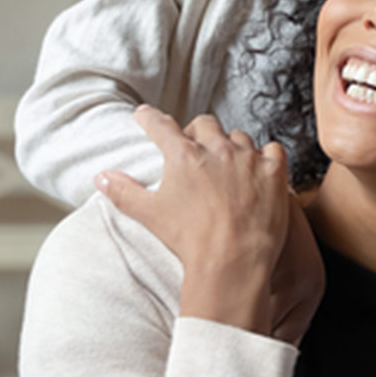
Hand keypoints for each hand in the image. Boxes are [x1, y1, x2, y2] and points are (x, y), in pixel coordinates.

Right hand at [96, 107, 322, 341]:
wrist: (232, 262)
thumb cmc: (189, 240)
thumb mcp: (149, 214)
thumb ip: (123, 192)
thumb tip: (101, 177)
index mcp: (183, 155)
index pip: (161, 126)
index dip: (150, 119)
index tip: (144, 114)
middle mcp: (217, 149)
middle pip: (205, 124)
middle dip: (197, 132)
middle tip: (194, 147)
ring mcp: (248, 158)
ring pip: (239, 136)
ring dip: (232, 145)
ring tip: (228, 164)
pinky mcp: (274, 171)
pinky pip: (273, 150)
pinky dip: (266, 156)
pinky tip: (260, 168)